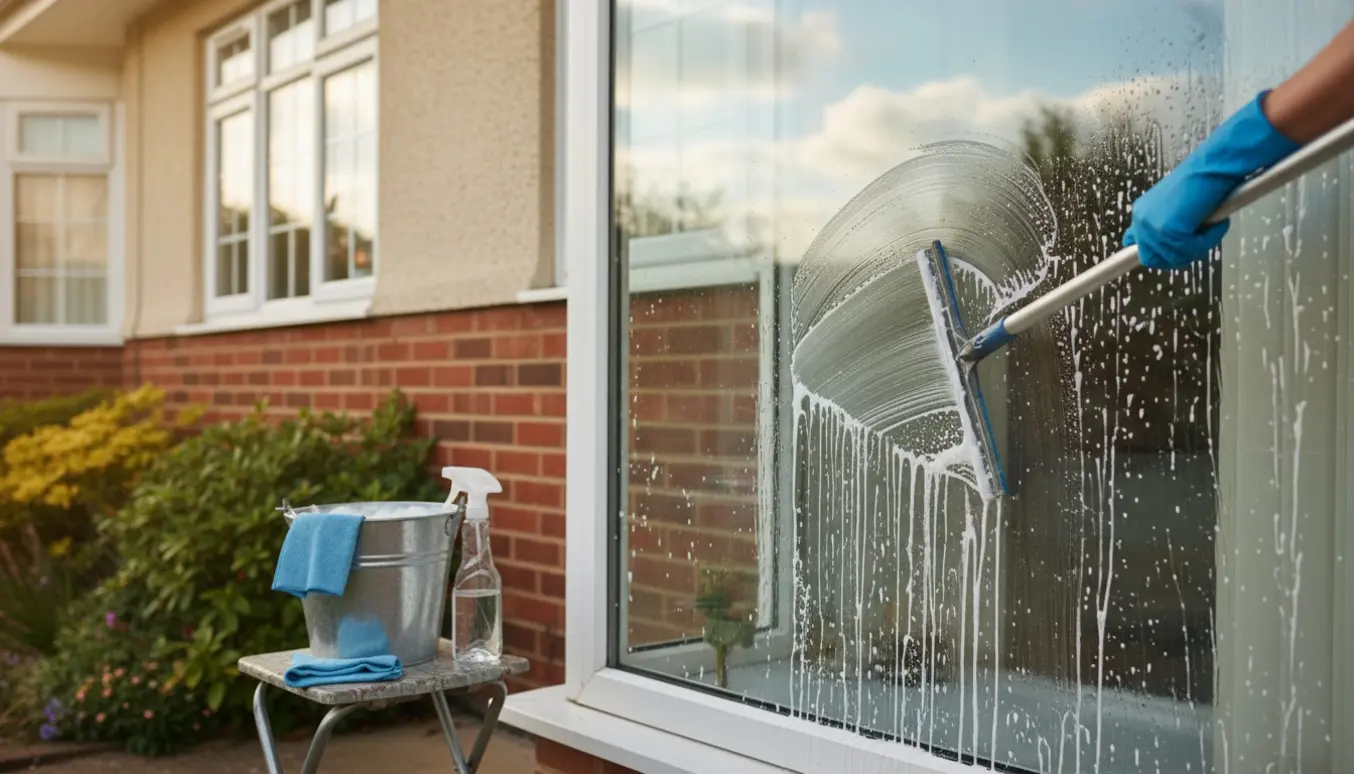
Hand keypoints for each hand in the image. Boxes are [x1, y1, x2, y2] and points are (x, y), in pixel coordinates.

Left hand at [1123, 92, 1298, 269]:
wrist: (1213, 166)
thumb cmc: (1202, 182)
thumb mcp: (1177, 207)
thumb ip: (1165, 226)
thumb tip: (1165, 247)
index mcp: (1141, 212)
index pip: (1133, 243)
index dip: (1154, 252)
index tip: (1171, 252)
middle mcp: (1141, 219)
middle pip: (1152, 259)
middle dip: (1179, 255)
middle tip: (1200, 240)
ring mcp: (1152, 226)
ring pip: (1175, 257)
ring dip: (1199, 246)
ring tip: (1212, 224)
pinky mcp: (1169, 230)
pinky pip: (1191, 249)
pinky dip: (1209, 239)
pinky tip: (1217, 222)